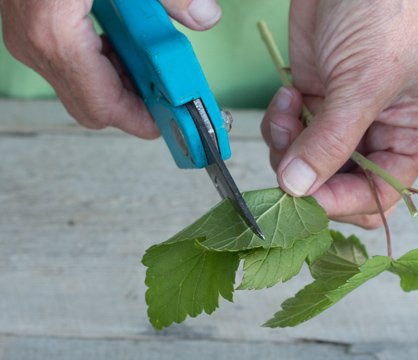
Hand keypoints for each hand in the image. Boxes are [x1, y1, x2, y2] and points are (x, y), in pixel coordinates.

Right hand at [0, 0, 220, 138]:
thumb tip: (205, 16)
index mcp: (55, 34)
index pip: (105, 107)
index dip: (144, 120)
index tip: (174, 120)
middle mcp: (36, 45)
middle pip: (95, 107)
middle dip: (138, 103)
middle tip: (170, 90)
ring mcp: (30, 39)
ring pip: (84, 89)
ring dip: (124, 82)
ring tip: (153, 62)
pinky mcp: (33, 30)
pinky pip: (75, 67)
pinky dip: (106, 64)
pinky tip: (128, 43)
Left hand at [261, 0, 417, 227]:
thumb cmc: (383, 15)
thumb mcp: (364, 83)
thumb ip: (331, 141)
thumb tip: (298, 187)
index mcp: (411, 136)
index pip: (377, 195)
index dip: (340, 201)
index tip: (303, 193)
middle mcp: (378, 135)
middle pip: (337, 185)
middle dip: (307, 174)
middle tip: (289, 152)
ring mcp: (342, 122)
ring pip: (306, 165)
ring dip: (288, 146)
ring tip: (288, 110)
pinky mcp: (314, 105)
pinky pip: (289, 137)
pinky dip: (280, 125)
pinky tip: (287, 95)